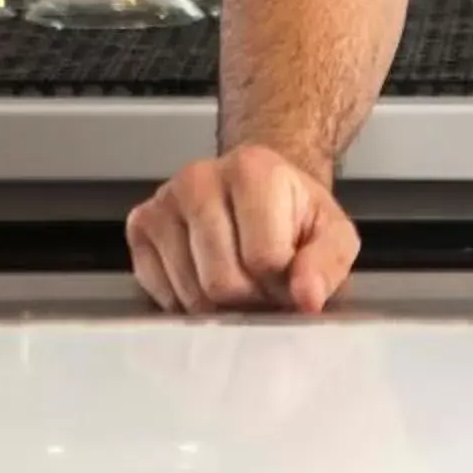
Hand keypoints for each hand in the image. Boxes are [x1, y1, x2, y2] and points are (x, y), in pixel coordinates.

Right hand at [128, 144, 359, 314]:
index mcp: (253, 169)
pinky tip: (205, 277)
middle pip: (222, 281)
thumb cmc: (293, 214)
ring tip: (237, 277)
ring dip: (219, 304)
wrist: (258, 190)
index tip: (287, 271)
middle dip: (249, 297)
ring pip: (190, 293)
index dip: (281, 283)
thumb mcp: (331, 233)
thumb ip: (327, 263)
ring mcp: (164, 201)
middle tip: (262, 282)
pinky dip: (187, 301)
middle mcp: (199, 177)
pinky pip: (160, 293)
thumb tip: (306, 297)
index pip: (263, 259)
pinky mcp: (140, 225)